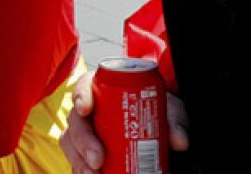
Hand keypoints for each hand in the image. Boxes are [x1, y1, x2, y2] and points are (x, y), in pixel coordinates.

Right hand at [60, 68, 189, 173]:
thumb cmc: (160, 111)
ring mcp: (86, 133)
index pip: (85, 85)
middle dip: (82, 140)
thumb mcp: (169, 110)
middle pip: (76, 120)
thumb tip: (179, 141)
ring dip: (78, 160)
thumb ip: (175, 120)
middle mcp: (90, 111)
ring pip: (70, 142)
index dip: (81, 95)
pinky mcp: (85, 152)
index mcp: (104, 89)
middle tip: (97, 159)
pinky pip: (76, 160)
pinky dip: (80, 169)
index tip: (86, 109)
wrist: (160, 129)